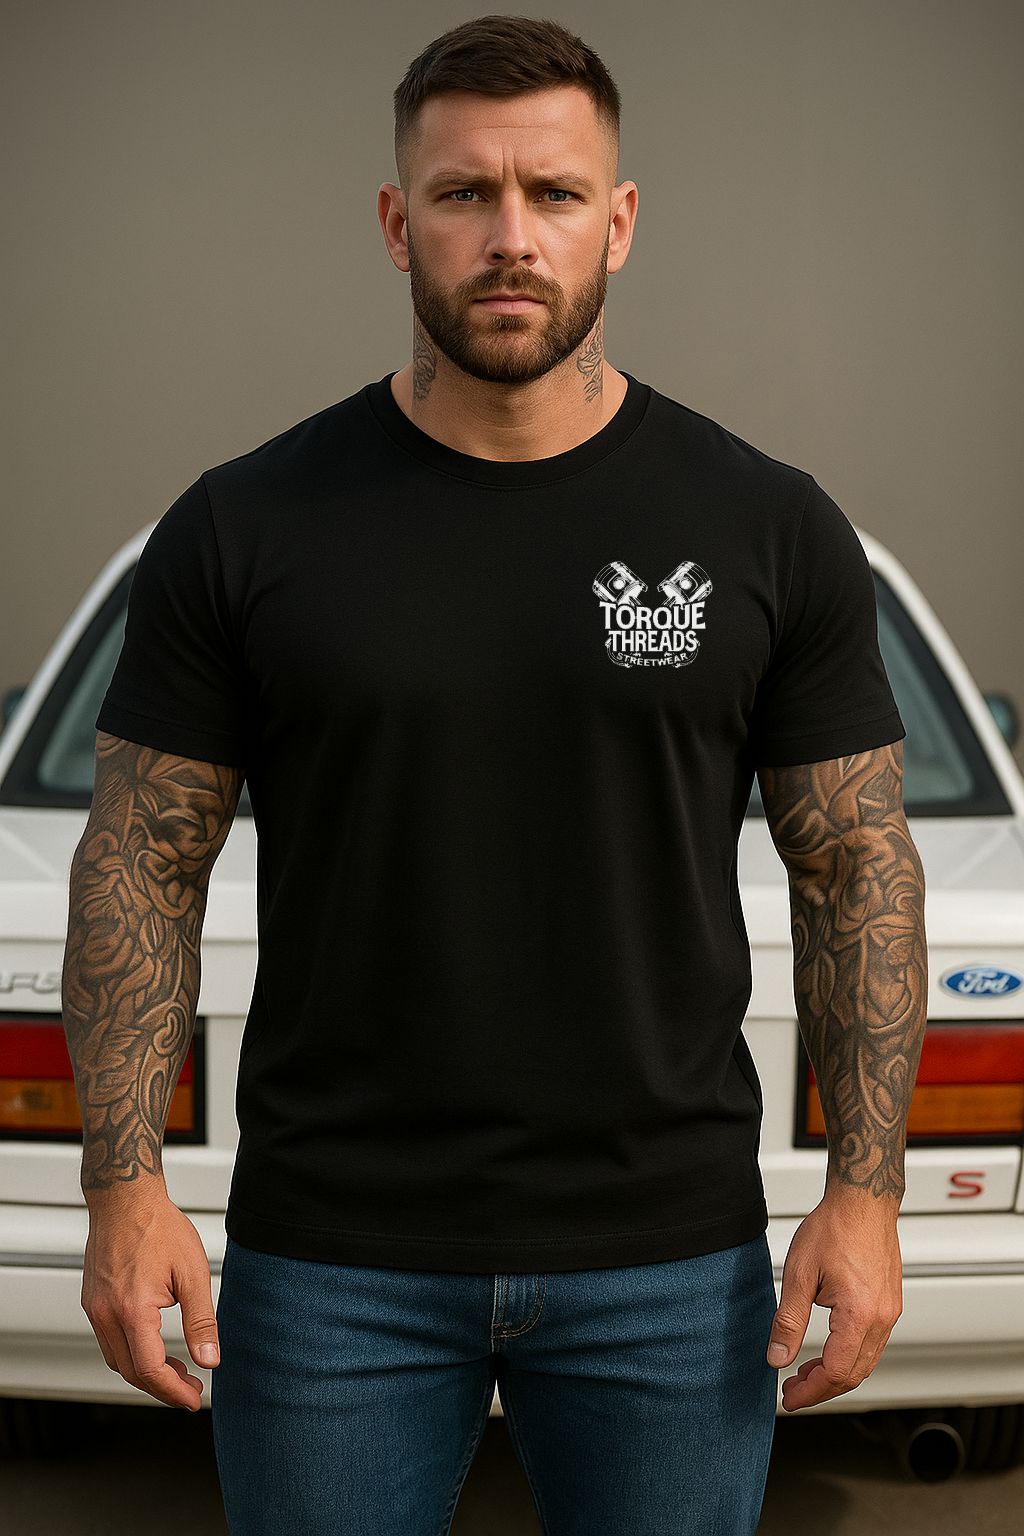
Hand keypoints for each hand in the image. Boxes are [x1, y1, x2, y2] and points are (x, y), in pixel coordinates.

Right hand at [81, 1188, 220, 1411]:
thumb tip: (210, 1360)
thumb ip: (201, 1321)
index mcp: (133, 1310)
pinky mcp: (92, 1301)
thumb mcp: (193, 1273)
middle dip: (162, 1388)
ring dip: (145, 1373)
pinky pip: (109, 1341)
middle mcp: (107, 1314)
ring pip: (117, 1359)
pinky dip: (131, 1353)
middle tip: (190, 1389)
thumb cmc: (159, 1228)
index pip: (149, 1370)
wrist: (126, 1199)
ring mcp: (95, 1309)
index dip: (173, 1391)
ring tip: (177, 1370)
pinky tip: (152, 1345)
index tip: (193, 1399)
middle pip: (131, 1372)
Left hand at [766, 1187, 902, 1411]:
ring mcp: (889, 1312)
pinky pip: (871, 1344)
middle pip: (854, 1375)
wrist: (863, 1201)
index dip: (811, 1391)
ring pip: (865, 1362)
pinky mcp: (890, 1305)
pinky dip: (849, 1356)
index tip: (789, 1397)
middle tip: (792, 1389)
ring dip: (835, 1374)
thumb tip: (777, 1358)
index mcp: (859, 1314)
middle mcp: (882, 1318)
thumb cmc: (834, 1228)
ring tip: (804, 1371)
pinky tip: (827, 1349)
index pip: (837, 1373)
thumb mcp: (799, 1274)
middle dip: (821, 1388)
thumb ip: (788, 1321)